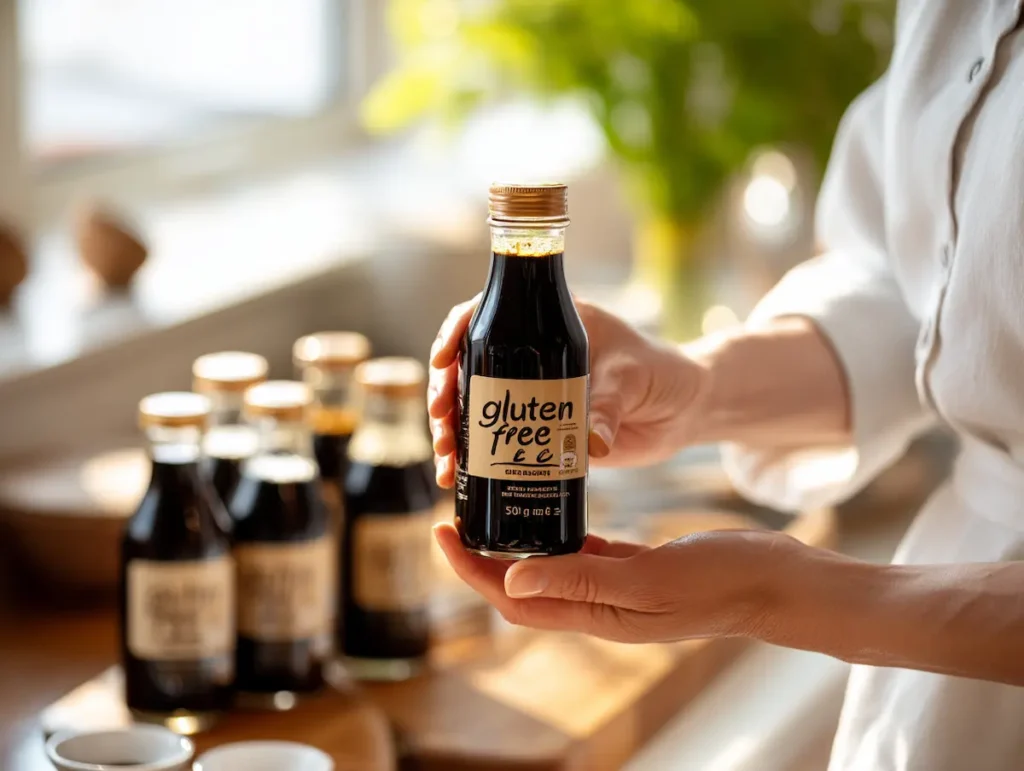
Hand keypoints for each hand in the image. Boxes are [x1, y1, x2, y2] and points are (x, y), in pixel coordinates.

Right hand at [427, 296, 709, 486]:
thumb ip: (609, 406)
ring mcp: (529, 391)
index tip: (443, 362)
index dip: (456, 334)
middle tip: (443, 425)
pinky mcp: (536, 428)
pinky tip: (458, 479)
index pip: (489, 313)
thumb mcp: (633, 380)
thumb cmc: (662, 374)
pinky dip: (474, 458)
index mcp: (550, 320)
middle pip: (469, 365)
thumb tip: (589, 445)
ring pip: (474, 405)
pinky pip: (495, 438)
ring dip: (453, 433)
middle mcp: (531, 352)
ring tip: (447, 463)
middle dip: (445, 396)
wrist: (682, 411)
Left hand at [433, 523, 796, 642]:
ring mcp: (618, 587)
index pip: (515, 599)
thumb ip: (582, 580)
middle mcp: (600, 605)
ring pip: (550, 568)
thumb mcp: (648, 580)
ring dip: (516, 544)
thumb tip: (511, 578)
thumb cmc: (722, 583)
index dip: (473, 571)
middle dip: (482, 557)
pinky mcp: (636, 566)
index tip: (444, 533)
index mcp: (598, 614)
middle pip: (523, 586)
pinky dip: (559, 534)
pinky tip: (551, 507)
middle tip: (457, 515)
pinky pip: (583, 553)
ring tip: (492, 508)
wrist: (775, 581)